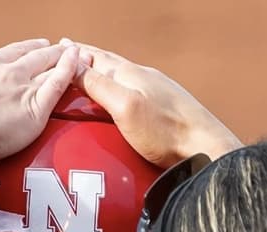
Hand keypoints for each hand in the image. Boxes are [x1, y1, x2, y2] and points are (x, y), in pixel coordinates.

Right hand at [0, 39, 81, 163]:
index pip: (10, 53)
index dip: (25, 49)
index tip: (34, 47)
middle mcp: (5, 72)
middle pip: (34, 56)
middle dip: (48, 52)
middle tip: (58, 50)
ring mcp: (21, 88)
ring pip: (49, 67)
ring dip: (64, 58)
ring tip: (77, 55)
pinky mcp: (34, 110)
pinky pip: (58, 85)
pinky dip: (70, 70)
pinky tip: (79, 62)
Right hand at [74, 43, 240, 165]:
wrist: (206, 149)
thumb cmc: (168, 131)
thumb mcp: (125, 107)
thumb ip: (99, 85)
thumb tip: (73, 64)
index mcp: (131, 74)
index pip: (96, 57)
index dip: (76, 53)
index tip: (60, 46)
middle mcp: (144, 79)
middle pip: (109, 65)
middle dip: (88, 61)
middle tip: (71, 58)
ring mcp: (156, 94)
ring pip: (122, 79)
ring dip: (103, 76)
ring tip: (91, 77)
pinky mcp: (164, 111)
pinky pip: (133, 94)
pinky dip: (118, 93)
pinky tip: (120, 101)